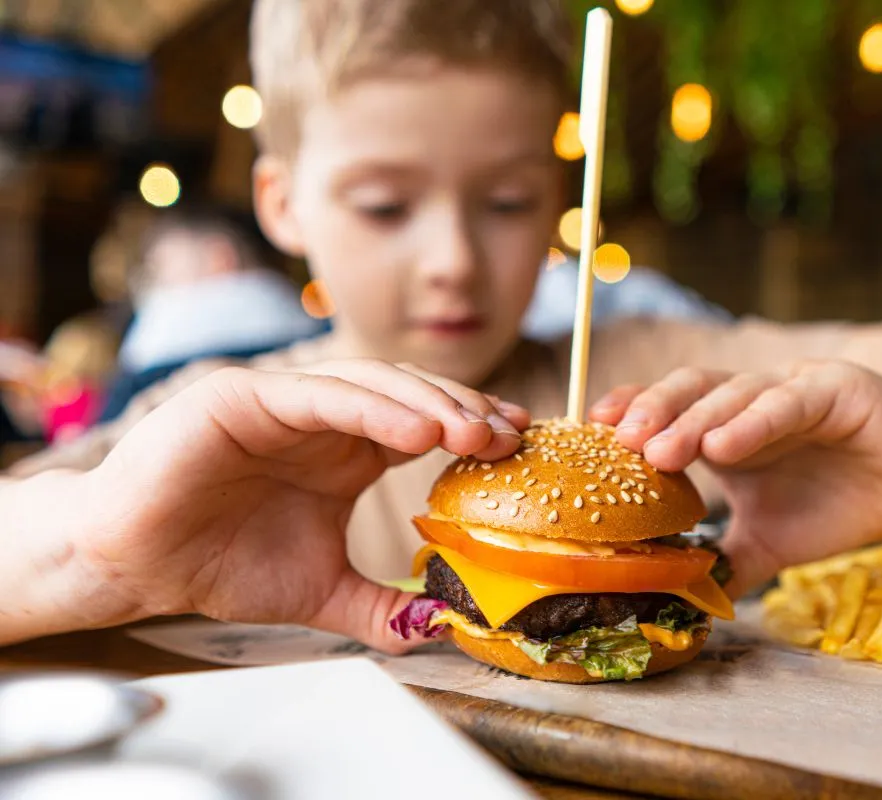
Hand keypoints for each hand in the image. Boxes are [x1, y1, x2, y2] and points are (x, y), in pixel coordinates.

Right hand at [65, 360, 527, 651]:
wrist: (134, 565)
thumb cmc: (220, 564)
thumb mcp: (324, 591)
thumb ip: (383, 607)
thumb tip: (445, 627)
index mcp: (350, 449)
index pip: (427, 425)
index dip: (475, 430)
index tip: (522, 449)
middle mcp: (326, 417)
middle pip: (414, 398)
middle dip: (467, 414)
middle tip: (512, 439)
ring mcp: (287, 400)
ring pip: (375, 386)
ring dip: (431, 405)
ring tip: (476, 433)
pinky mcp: (245, 396)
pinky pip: (321, 395)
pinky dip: (373, 408)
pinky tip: (418, 430)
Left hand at [590, 362, 881, 597]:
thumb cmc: (842, 502)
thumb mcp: (773, 540)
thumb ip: (729, 561)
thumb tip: (684, 600)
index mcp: (729, 428)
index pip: (670, 413)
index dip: (632, 418)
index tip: (591, 439)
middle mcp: (752, 402)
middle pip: (690, 394)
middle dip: (652, 415)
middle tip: (616, 444)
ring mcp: (792, 389)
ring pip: (733, 395)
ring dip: (694, 419)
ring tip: (659, 449)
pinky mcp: (835, 388)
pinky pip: (788, 401)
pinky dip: (755, 421)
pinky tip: (723, 445)